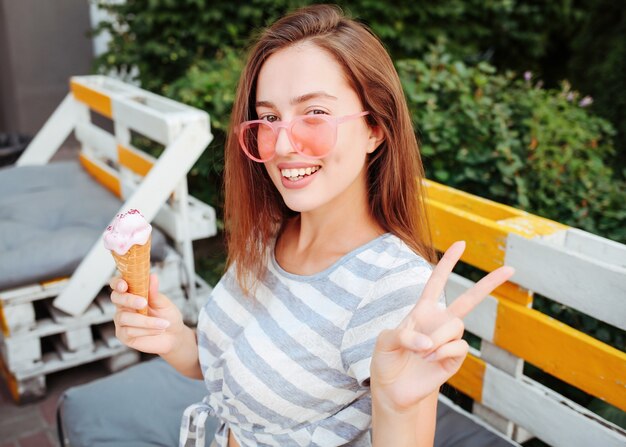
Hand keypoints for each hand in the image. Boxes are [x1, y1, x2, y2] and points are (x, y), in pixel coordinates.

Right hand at [110, 274, 186, 354]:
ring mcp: (121, 321)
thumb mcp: (163, 303)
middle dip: (129, 299)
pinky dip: (146, 330)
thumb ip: (154, 292)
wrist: (173, 335)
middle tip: (144, 303)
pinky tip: (159, 330)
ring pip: (124, 317)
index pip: (118, 284)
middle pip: (116, 298)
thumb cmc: (167, 315)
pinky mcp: (123, 335)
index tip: (124, 285)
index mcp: (131, 293)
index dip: (117, 283)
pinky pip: (129, 331)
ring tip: (164, 324)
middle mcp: (123, 306)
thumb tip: (152, 276)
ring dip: (145, 321)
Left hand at [370, 241, 514, 411]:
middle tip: (511, 268)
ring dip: (439, 337)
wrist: (392, 390)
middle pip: (469, 299)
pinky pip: (459, 346)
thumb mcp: (384, 342)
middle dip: (489, 283)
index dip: (448, 262)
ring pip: (457, 325)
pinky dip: (443, 351)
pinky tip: (430, 359)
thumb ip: (403, 335)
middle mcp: (439, 322)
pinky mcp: (455, 359)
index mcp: (422, 311)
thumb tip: (429, 342)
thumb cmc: (386, 361)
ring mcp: (449, 341)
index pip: (437, 282)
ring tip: (422, 352)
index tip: (461, 243)